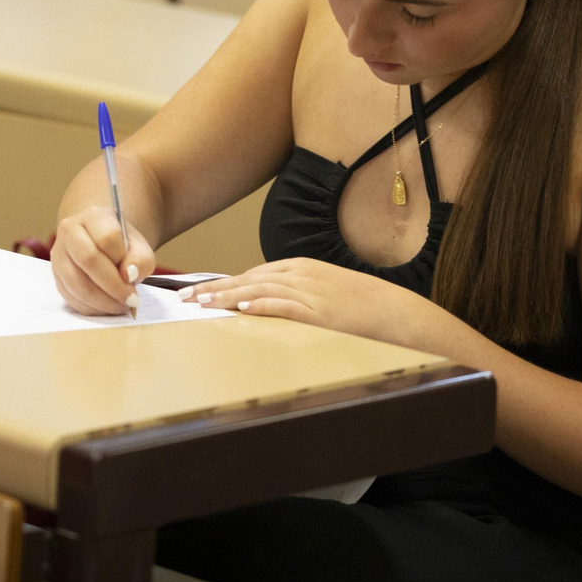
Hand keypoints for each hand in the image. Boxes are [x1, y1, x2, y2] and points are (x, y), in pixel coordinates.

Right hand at [51, 206, 156, 315]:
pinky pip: (70, 296)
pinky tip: (106, 307)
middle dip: (112, 285)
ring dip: (102, 301)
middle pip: (88, 259)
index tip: (134, 277)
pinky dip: (91, 307)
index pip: (107, 237)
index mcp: (94, 216)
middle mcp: (70, 230)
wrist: (101, 244)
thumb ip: (141, 259)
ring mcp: (59, 253)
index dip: (123, 261)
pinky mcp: (55, 275)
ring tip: (120, 305)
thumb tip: (128, 275)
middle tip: (130, 299)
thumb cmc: (122, 246)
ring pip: (76, 282)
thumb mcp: (139, 247)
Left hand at [180, 258, 447, 348]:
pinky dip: (261, 307)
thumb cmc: (361, 306)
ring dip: (228, 298)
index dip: (222, 283)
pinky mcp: (319, 311)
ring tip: (202, 306)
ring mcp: (310, 292)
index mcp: (301, 268)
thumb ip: (296, 294)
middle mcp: (301, 275)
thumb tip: (265, 305)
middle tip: (186, 299)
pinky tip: (241, 311)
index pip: (252, 275)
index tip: (197, 292)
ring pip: (259, 291)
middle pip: (248, 280)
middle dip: (215, 289)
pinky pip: (284, 307)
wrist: (396, 312)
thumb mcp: (324, 291)